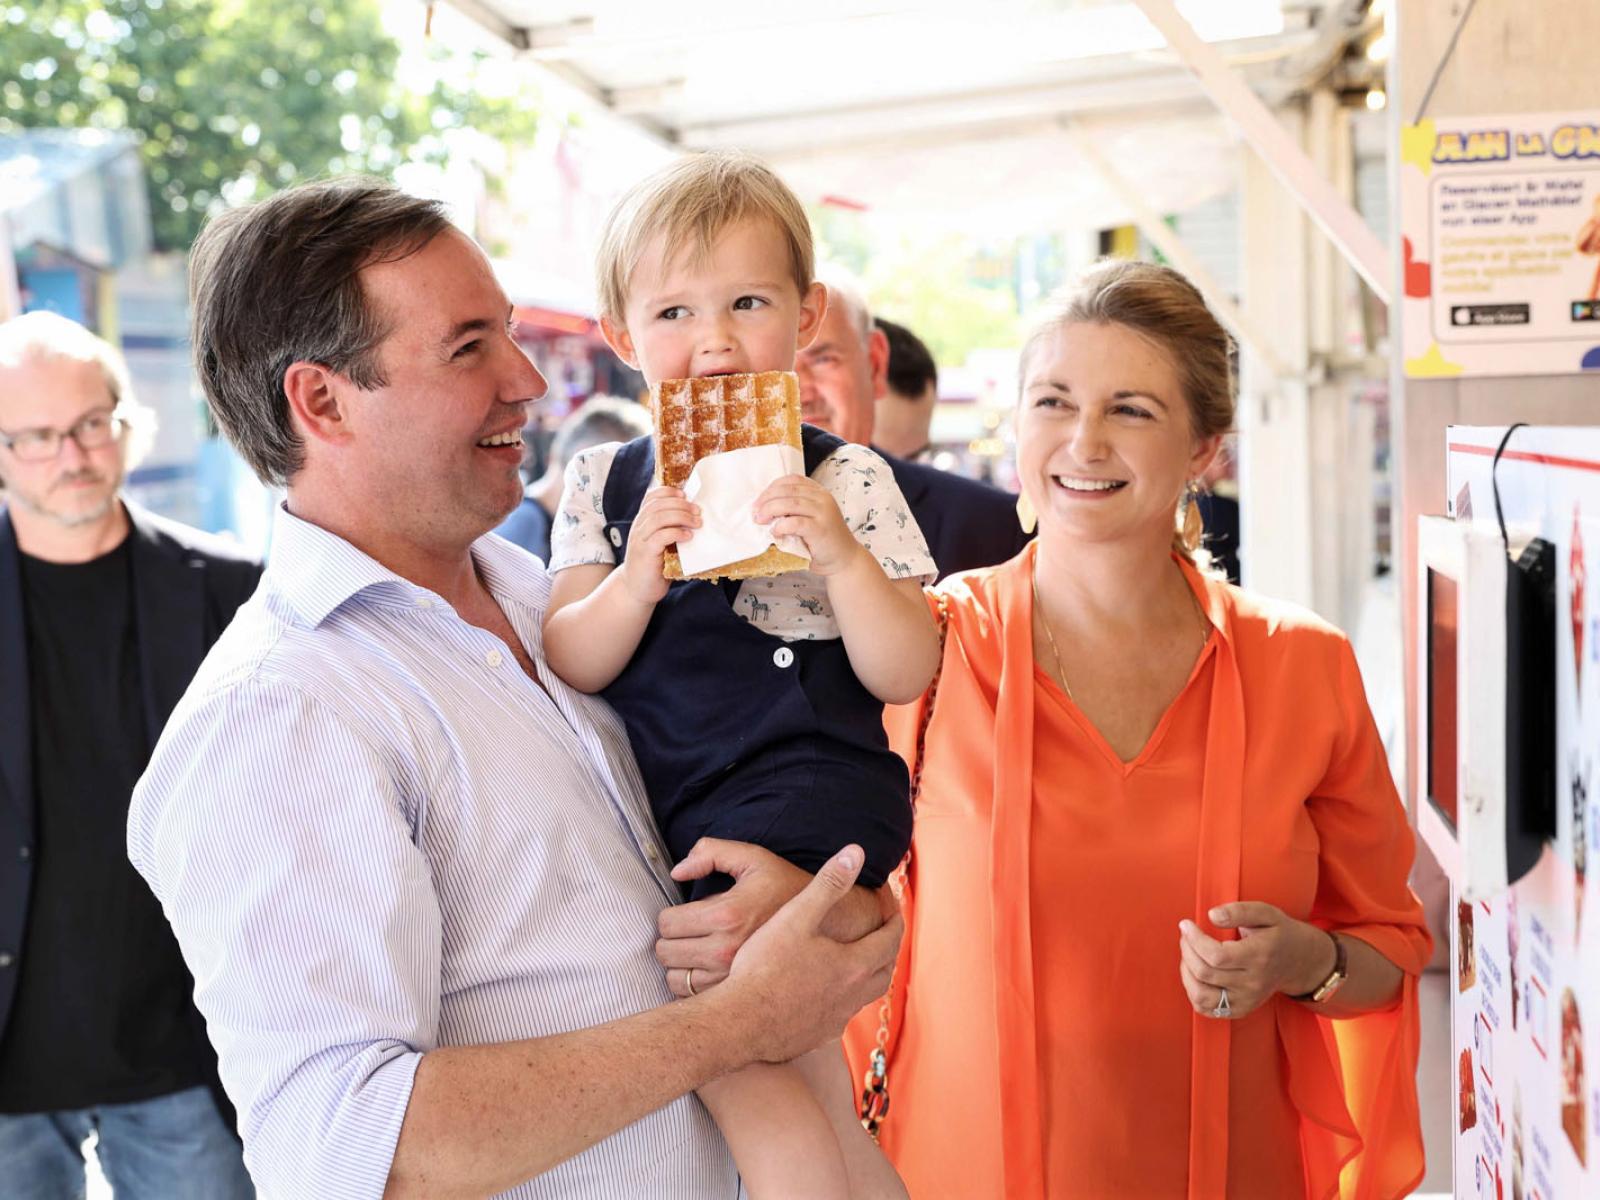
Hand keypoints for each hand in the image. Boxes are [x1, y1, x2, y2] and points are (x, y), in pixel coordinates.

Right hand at [620, 486, 698, 604]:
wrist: (637, 590)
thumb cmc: (654, 566)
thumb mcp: (662, 544)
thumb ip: (671, 530)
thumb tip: (697, 519)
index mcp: (642, 522)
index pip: (651, 497)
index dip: (668, 491)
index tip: (685, 494)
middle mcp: (639, 527)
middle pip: (658, 505)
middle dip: (681, 504)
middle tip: (698, 511)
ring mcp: (640, 540)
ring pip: (659, 517)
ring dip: (681, 516)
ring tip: (697, 523)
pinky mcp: (645, 553)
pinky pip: (660, 536)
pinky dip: (676, 533)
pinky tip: (688, 536)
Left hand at [658, 838, 891, 996]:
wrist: (827, 928)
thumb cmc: (786, 889)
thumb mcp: (754, 859)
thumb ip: (711, 852)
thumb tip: (678, 872)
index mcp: (726, 916)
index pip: (667, 923)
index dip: (669, 916)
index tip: (681, 915)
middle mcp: (725, 951)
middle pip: (665, 952)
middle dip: (671, 940)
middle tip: (686, 933)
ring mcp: (730, 979)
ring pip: (674, 979)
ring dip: (678, 965)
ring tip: (694, 952)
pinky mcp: (737, 995)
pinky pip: (692, 996)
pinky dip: (691, 985)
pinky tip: (705, 971)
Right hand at [719, 845, 902, 1063]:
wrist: (739, 1022)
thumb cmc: (764, 967)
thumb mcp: (796, 916)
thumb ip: (828, 884)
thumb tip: (856, 852)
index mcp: (854, 964)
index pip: (890, 938)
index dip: (894, 918)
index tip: (892, 906)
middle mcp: (852, 996)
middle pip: (884, 969)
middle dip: (887, 947)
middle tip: (882, 931)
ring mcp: (835, 1020)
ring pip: (865, 996)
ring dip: (868, 975)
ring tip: (859, 961)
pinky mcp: (816, 1037)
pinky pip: (841, 1016)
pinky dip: (844, 1000)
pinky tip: (828, 995)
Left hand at [753, 475, 864, 576]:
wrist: (844, 559)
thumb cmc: (823, 541)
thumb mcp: (809, 518)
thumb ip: (793, 509)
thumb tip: (763, 509)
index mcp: (818, 492)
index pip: (792, 480)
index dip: (772, 488)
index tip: (759, 500)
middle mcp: (822, 498)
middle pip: (788, 490)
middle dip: (766, 499)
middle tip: (755, 512)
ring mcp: (823, 512)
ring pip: (790, 503)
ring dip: (770, 509)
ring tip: (760, 520)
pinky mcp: (820, 529)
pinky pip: (796, 522)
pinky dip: (781, 525)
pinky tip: (775, 531)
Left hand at [1177, 902, 1337, 1019]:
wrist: (1300, 963)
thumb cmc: (1279, 934)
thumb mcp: (1265, 913)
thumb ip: (1238, 911)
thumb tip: (1212, 916)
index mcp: (1259, 956)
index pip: (1217, 956)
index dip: (1194, 939)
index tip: (1186, 924)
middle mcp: (1253, 983)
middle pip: (1205, 973)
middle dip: (1187, 950)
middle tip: (1187, 935)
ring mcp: (1247, 1000)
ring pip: (1201, 995)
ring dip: (1186, 972)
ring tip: (1189, 954)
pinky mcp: (1241, 1009)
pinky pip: (1206, 1009)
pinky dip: (1192, 991)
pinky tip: (1195, 973)